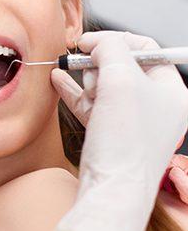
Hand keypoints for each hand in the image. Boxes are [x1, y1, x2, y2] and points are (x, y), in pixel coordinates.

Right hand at [45, 31, 187, 230]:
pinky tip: (57, 79)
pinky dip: (74, 91)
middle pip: (122, 66)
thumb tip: (97, 42)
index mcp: (172, 91)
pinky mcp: (109, 133)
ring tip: (75, 81)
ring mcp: (131, 120)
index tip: (89, 41)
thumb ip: (110, 49)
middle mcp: (155, 105)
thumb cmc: (126, 139)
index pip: (146, 49)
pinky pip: (90, 104)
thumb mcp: (121, 80)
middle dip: (99, 64)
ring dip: (86, 80)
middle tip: (84, 65)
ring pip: (103, 85)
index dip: (117, 40)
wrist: (112, 190)